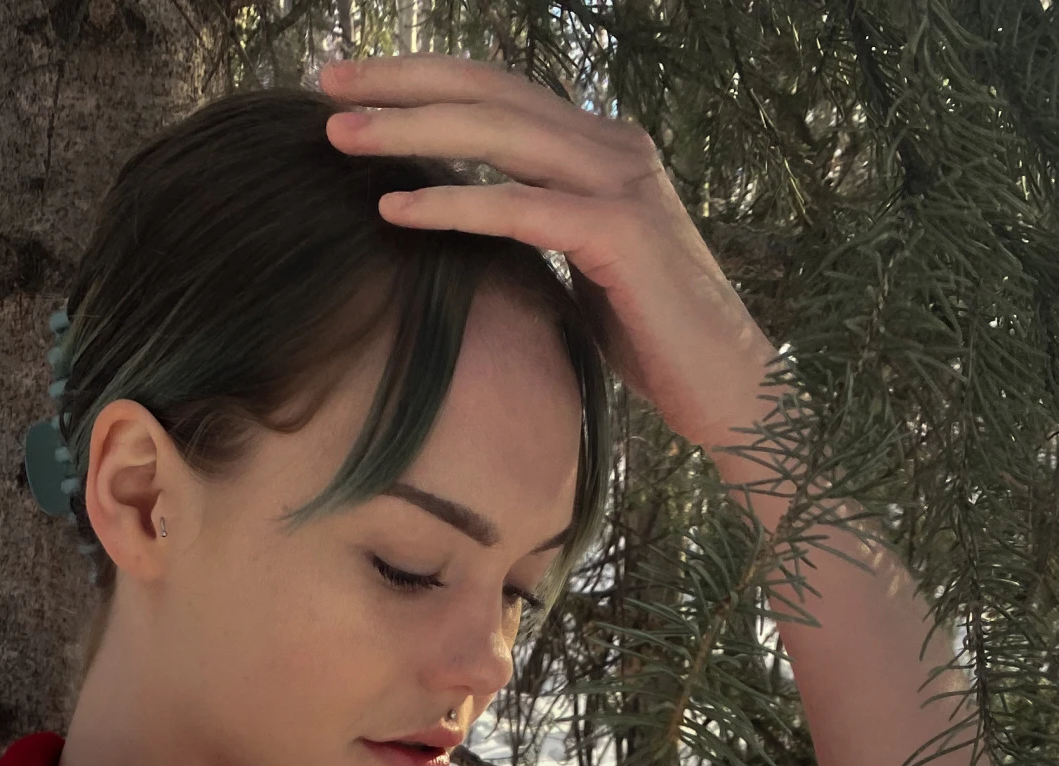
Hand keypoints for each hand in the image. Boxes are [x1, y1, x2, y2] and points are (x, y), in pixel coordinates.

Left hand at [319, 53, 777, 454]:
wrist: (730, 393)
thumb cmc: (654, 344)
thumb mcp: (582, 267)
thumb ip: (538, 222)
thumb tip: (471, 213)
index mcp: (602, 146)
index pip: (501, 92)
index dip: (425, 79)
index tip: (355, 86)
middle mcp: (615, 147)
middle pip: (492, 91)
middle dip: (403, 82)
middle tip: (328, 83)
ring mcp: (623, 184)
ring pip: (501, 134)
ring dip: (413, 130)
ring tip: (342, 137)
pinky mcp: (624, 235)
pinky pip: (521, 207)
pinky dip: (454, 203)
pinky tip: (395, 207)